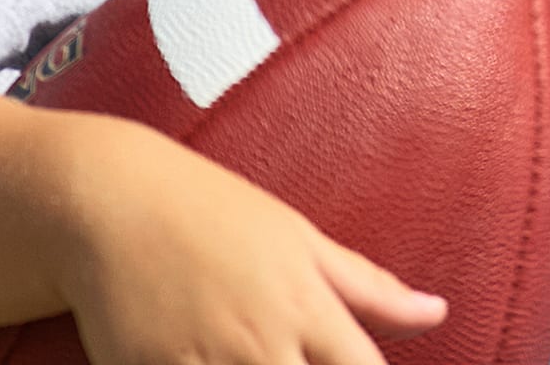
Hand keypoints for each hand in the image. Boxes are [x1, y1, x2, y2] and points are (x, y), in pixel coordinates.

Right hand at [53, 115, 446, 364]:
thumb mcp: (300, 239)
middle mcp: (264, 343)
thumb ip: (369, 288)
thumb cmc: (215, 215)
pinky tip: (207, 364)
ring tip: (245, 361)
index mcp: (310, 308)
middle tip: (290, 361)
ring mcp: (206, 363)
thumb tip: (438, 313)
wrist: (111, 201)